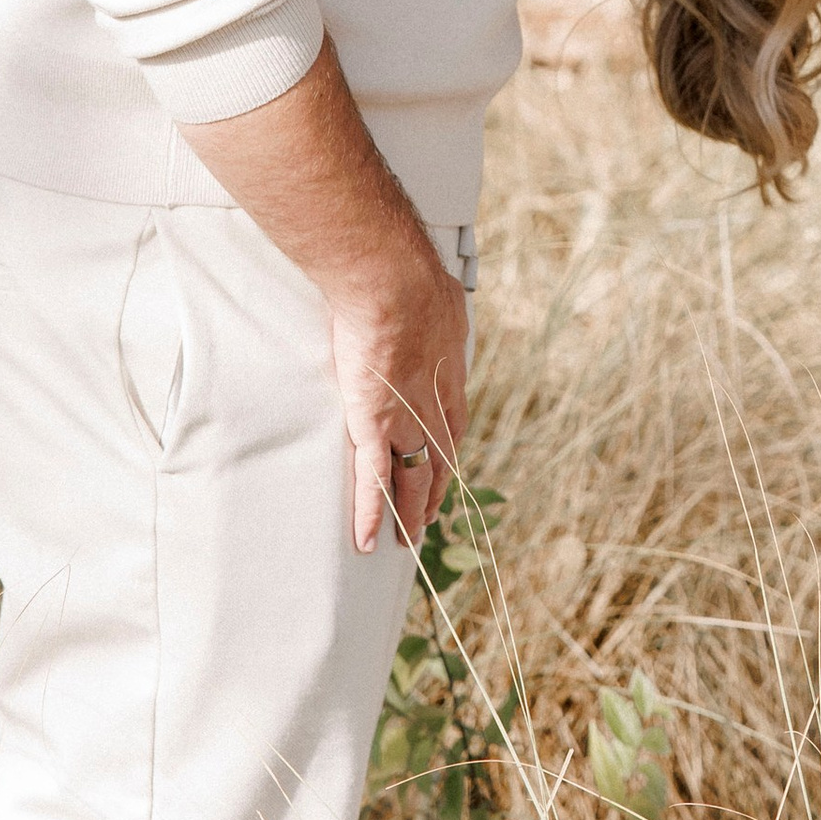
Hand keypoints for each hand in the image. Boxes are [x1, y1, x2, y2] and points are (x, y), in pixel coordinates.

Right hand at [331, 230, 469, 553]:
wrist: (391, 281)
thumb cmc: (411, 278)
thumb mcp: (443, 297)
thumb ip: (440, 311)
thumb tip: (441, 299)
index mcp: (450, 375)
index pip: (453, 425)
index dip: (447, 450)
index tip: (444, 467)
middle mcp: (435, 405)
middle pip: (440, 460)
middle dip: (435, 492)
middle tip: (429, 517)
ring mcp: (407, 419)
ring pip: (413, 479)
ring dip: (410, 513)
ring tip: (406, 541)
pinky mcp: (376, 426)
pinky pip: (374, 480)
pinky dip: (371, 513)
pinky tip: (368, 540)